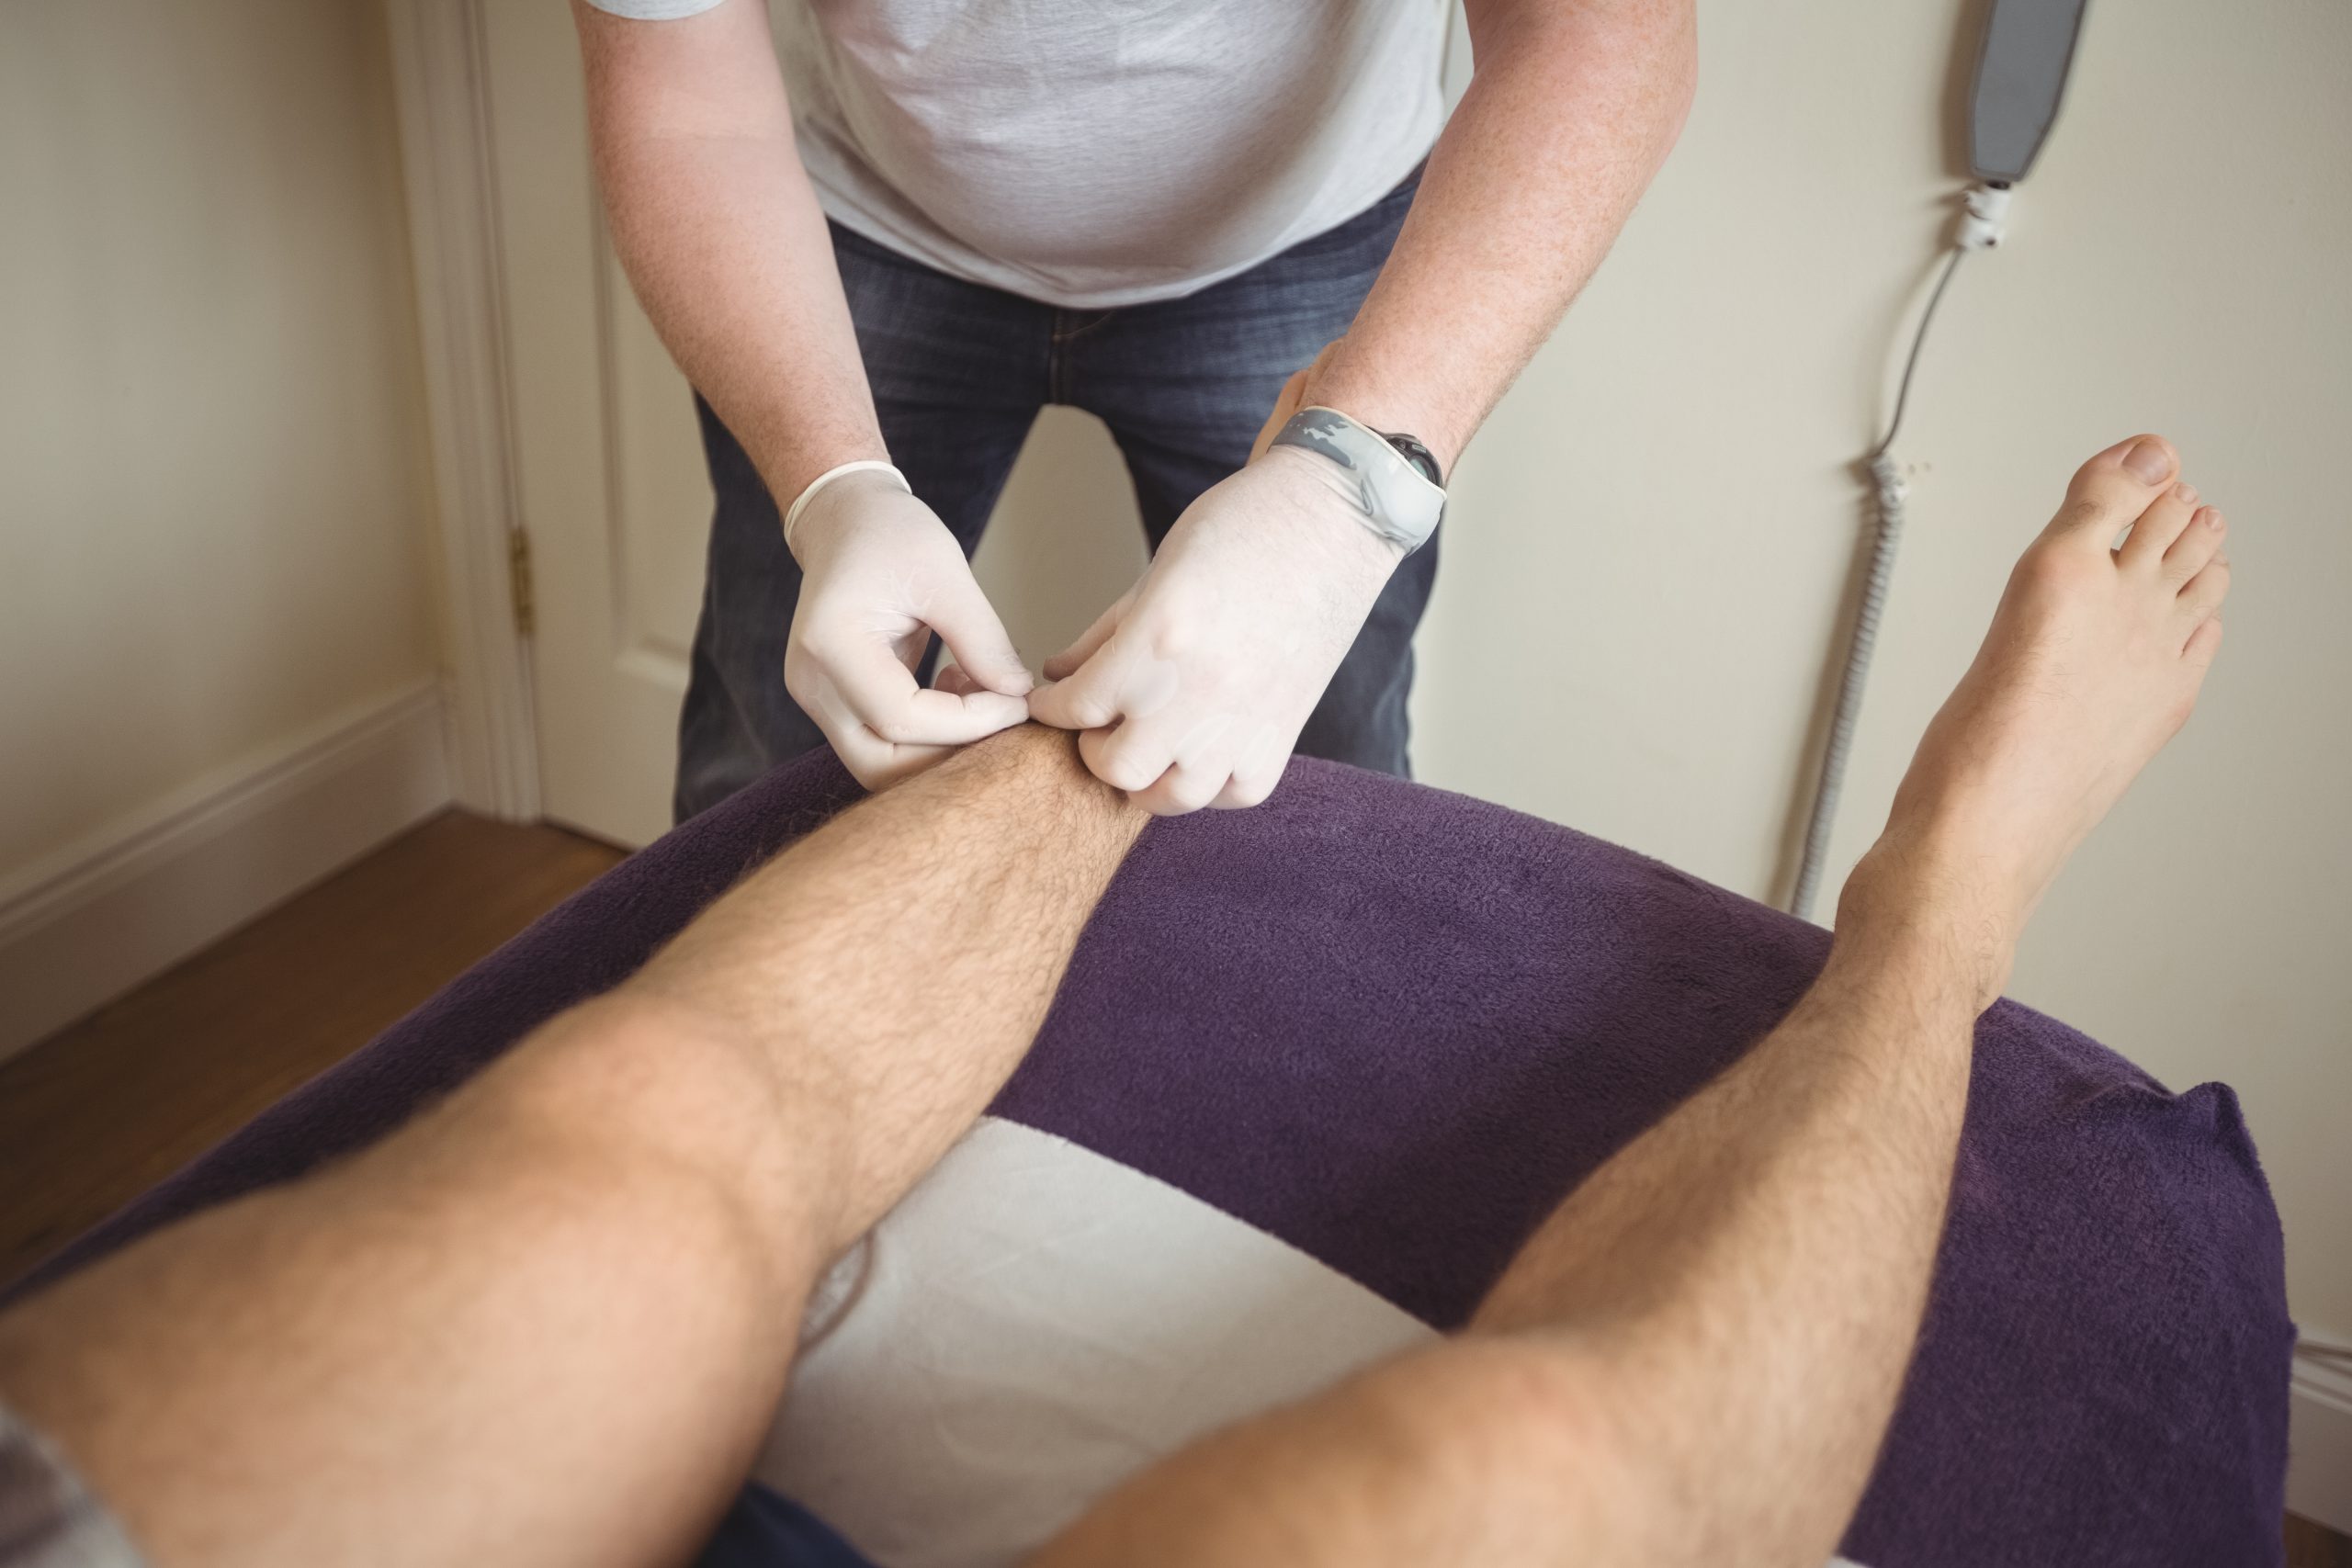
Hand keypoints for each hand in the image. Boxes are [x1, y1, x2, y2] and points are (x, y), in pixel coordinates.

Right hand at [785, 471, 1031, 788]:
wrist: (844, 521)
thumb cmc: (890, 533)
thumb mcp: (945, 573)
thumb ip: (982, 640)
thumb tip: (1019, 696)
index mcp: (831, 644)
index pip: (902, 719)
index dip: (969, 723)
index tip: (1018, 701)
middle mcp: (813, 684)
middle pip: (882, 764)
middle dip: (952, 753)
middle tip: (1006, 715)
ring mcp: (818, 699)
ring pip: (882, 765)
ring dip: (941, 747)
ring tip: (982, 694)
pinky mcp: (834, 704)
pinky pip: (883, 744)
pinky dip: (929, 734)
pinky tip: (957, 686)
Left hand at [1026, 445, 1403, 813]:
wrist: (1331, 522)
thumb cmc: (1241, 530)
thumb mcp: (1155, 575)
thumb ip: (1102, 637)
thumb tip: (1059, 677)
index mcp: (1158, 639)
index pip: (1078, 706)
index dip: (1052, 708)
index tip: (1051, 704)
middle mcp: (1200, 691)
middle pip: (1116, 768)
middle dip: (1095, 749)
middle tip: (1098, 726)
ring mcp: (1245, 721)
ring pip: (1174, 796)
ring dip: (1149, 778)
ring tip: (1148, 748)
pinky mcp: (1284, 734)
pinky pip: (1233, 792)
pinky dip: (1210, 783)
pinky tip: (1201, 752)